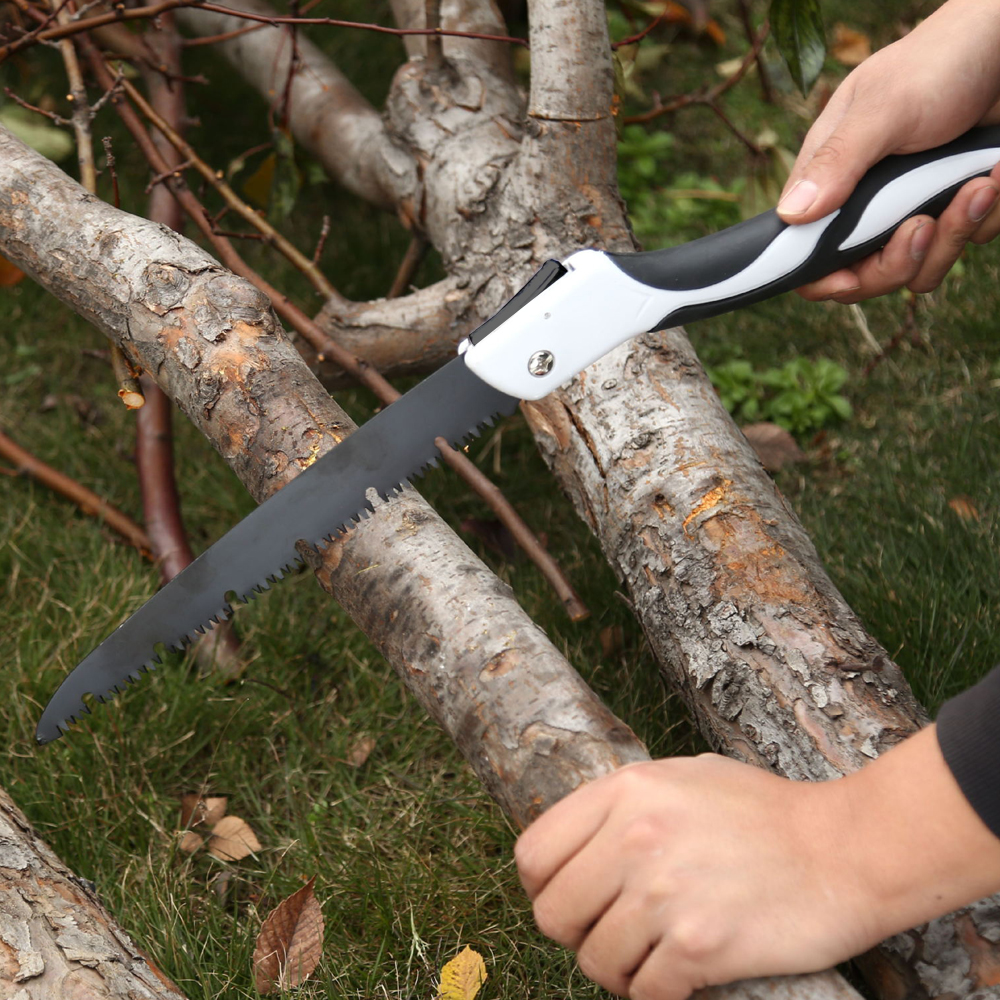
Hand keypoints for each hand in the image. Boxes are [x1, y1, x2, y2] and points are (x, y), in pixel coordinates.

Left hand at [515, 727, 999, 999]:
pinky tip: (681, 976)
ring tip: (650, 957)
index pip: (534, 855)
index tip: (571, 901)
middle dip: (577, 934)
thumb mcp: (685, 776)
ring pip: (594, 961)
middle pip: (553, 914)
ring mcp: (663, 892)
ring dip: (618, 970)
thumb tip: (579, 840)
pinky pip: (643, 992)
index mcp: (625, 790)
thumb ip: (626, 802)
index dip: (543, 887)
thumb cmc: (766, 812)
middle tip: (611, 935)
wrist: (846, 849)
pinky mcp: (697, 945)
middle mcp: (634, 837)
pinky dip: (656, 992)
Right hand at [777, 0, 999, 301]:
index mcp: (832, 182)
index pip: (807, 253)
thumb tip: (790, 215)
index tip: (851, 277)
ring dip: (954, 235)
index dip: (823, 276)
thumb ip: (838, 162)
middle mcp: (866, 205)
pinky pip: (964, 242)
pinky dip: (985, 217)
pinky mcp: (952, 210)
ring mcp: (911, 210)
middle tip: (925, 222)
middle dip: (900, 261)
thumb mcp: (883, 110)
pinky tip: (993, 176)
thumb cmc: (938, 64)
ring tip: (978, 186)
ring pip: (919, 269)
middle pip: (866, 276)